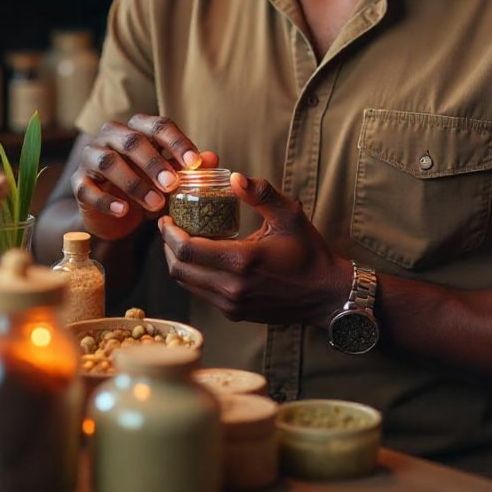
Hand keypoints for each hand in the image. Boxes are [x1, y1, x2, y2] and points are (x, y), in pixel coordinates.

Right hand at [71, 113, 217, 240]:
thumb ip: (189, 168)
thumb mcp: (171, 178)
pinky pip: (87, 189)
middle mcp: (111, 136)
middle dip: (154, 162)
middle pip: (132, 140)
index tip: (195, 163)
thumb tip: (213, 158)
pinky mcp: (78, 183)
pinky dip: (106, 201)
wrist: (115, 212)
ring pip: (108, 162)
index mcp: (137, 128)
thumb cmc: (147, 186)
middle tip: (172, 184)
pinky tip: (124, 211)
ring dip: (134, 183)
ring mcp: (91, 157)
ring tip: (156, 203)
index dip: (177, 142)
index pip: (158, 126)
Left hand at [159, 174, 352, 327]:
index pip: (189, 250)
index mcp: (242, 261)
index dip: (170, 234)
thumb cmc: (309, 252)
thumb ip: (262, 194)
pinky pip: (201, 293)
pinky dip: (193, 275)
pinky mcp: (234, 313)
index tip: (166, 218)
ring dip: (178, 262)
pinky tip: (202, 258)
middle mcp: (232, 287)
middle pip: (180, 269)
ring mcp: (231, 304)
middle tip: (169, 228)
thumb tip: (236, 178)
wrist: (325, 294)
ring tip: (181, 241)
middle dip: (168, 247)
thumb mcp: (290, 215)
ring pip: (187, 284)